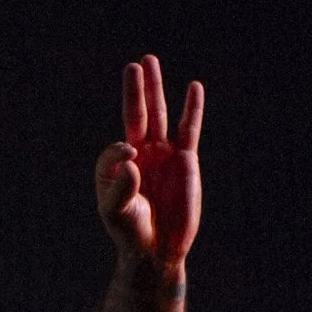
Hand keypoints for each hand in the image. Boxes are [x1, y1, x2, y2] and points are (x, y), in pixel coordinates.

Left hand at [95, 55, 202, 276]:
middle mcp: (139, 154)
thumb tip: (132, 157)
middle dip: (136, 90)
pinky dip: (192, 109)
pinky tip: (194, 88)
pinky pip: (189, 129)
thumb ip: (120, 187)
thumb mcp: (117, 212)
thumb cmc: (131, 232)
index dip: (121, 150)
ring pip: (159, 115)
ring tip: (150, 61)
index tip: (130, 161)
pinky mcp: (186, 160)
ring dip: (155, 89)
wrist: (158, 249)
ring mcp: (163, 154)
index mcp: (117, 165)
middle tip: (135, 64)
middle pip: (137, 114)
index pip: (117, 145)